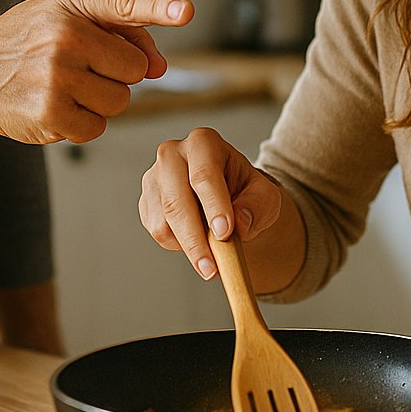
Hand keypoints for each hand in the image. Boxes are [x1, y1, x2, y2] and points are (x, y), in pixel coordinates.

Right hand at [0, 0, 192, 145]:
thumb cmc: (28, 42)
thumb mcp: (65, 16)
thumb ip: (121, 31)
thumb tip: (160, 67)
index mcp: (72, 4)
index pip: (124, 4)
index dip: (158, 7)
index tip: (186, 11)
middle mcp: (65, 36)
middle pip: (134, 68)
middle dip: (117, 73)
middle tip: (80, 68)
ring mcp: (57, 76)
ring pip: (120, 101)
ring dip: (101, 101)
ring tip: (65, 87)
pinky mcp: (50, 113)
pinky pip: (97, 128)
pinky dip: (82, 124)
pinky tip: (55, 108)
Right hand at [139, 127, 285, 280]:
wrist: (229, 196)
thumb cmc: (246, 191)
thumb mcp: (264, 196)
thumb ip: (256, 207)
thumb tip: (239, 224)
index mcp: (204, 142)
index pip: (204, 174)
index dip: (214, 205)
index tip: (224, 233)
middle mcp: (172, 154)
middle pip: (176, 200)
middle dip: (195, 239)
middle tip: (212, 268)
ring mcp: (154, 177)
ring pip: (163, 221)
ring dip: (188, 246)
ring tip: (212, 256)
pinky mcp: (146, 201)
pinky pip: (157, 231)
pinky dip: (178, 244)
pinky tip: (196, 239)